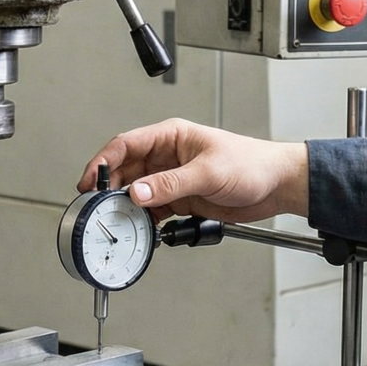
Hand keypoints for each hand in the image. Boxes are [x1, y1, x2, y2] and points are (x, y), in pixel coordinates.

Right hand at [80, 118, 309, 223]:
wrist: (276, 186)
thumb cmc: (252, 164)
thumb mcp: (208, 172)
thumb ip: (170, 184)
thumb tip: (138, 192)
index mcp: (171, 137)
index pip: (126, 145)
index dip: (103, 162)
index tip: (90, 181)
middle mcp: (167, 157)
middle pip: (126, 171)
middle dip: (110, 189)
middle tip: (99, 207)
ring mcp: (172, 179)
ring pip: (137, 193)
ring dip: (127, 207)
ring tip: (120, 220)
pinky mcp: (181, 200)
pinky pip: (153, 210)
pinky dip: (145, 220)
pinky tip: (143, 228)